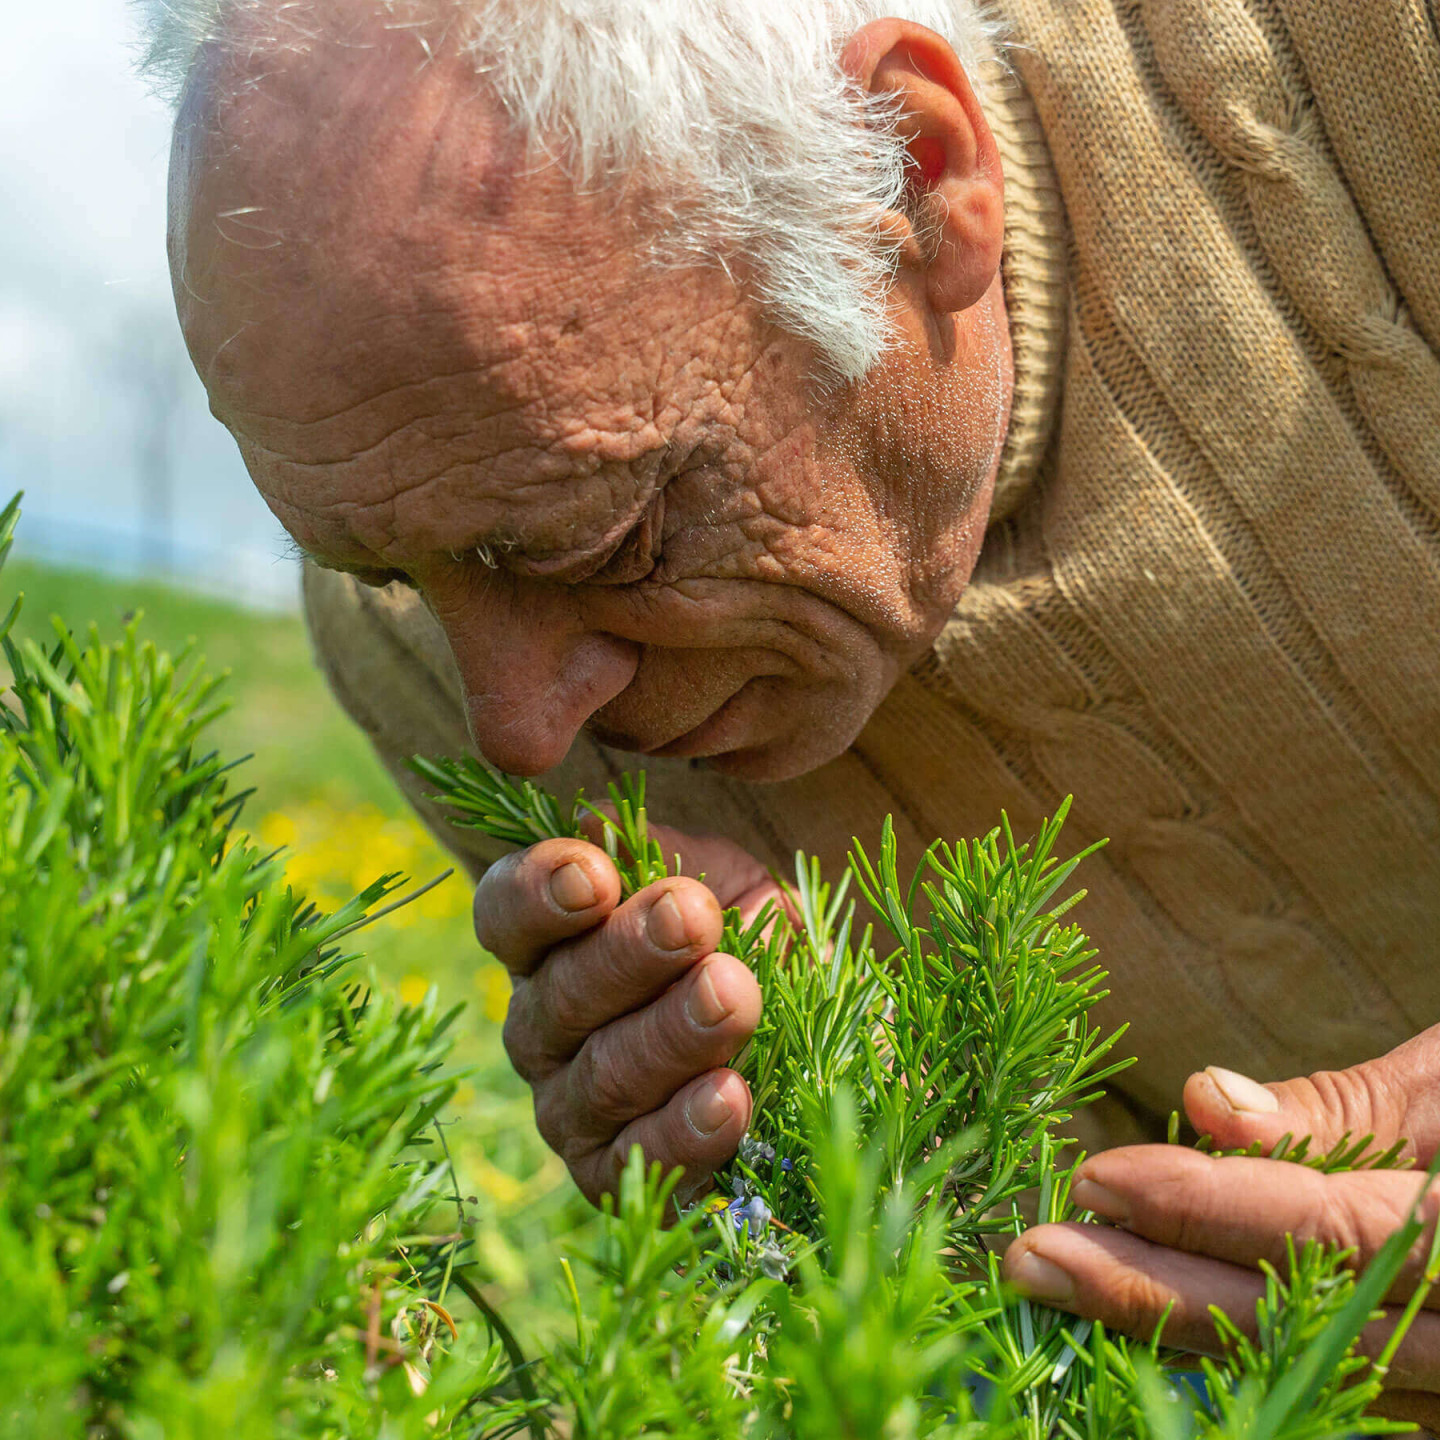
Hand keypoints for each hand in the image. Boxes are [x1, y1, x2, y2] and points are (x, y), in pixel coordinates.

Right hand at [473, 819, 771, 1207]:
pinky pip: (638, 1165)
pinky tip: (730, 1095)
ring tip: (732, 994)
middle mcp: (542, 1029)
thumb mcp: (718, 878)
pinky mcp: (619, 1179)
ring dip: (670, 1034)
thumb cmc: (744, 938)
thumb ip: (659, 853)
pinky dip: (684, 1134)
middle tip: (692, 917)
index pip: (506, 914)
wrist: (818, 1030)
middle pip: (557, 997)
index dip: (537, 894)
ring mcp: (573, 1112)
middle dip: (628, 955)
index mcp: (548, 944)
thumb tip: (595, 825)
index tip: (594, 876)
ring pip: (601, 1079)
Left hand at [1003, 1026, 1439, 1427]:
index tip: (1095, 1177)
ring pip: (1304, 1376)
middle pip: (1303, 1326)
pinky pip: (1327, 1400)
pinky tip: (1138, 1339)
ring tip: (1060, 1292)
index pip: (1334, 1233)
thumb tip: (1202, 1108)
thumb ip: (1335, 1112)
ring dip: (1170, 1337)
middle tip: (1031, 1258)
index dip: (1209, 1208)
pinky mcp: (1434, 1404)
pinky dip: (1229, 1372)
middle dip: (1156, 1295)